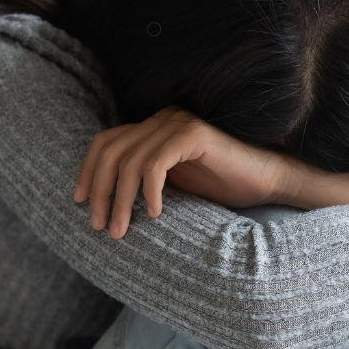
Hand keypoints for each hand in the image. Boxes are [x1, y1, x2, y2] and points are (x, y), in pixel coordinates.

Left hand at [73, 107, 348, 238]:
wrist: (268, 182)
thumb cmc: (224, 188)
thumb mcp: (174, 186)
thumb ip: (143, 184)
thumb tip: (105, 204)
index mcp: (153, 128)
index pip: (105, 142)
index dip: (87, 171)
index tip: (80, 203)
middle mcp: (161, 118)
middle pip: (110, 150)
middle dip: (98, 191)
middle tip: (99, 226)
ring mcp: (177, 123)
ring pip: (129, 161)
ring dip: (119, 199)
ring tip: (120, 229)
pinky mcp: (194, 134)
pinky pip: (155, 163)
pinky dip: (149, 191)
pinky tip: (155, 213)